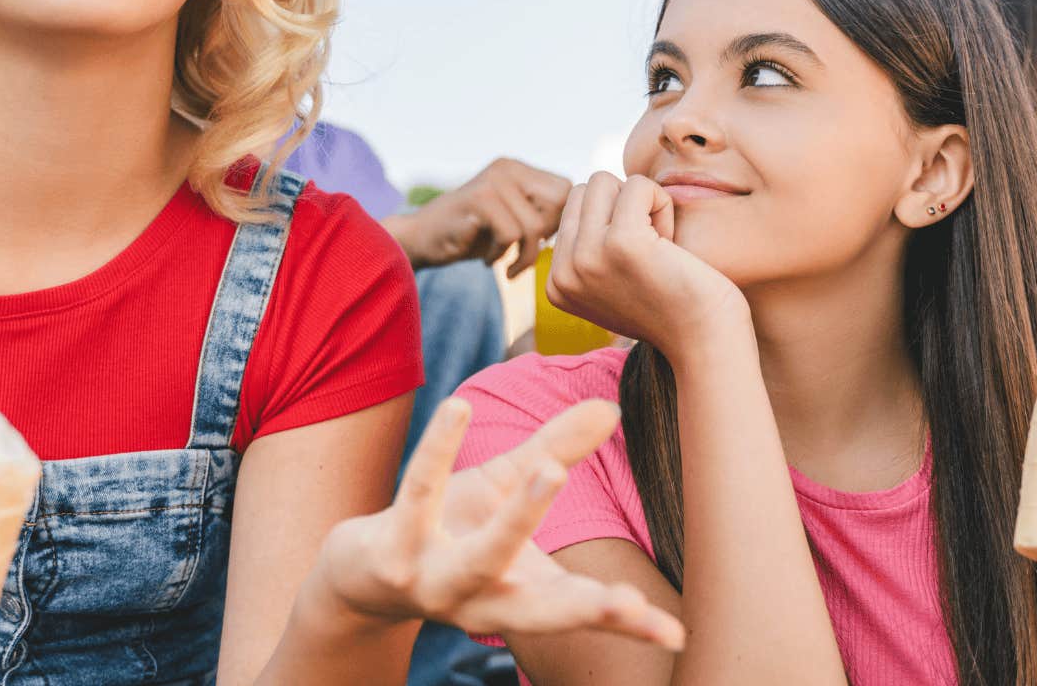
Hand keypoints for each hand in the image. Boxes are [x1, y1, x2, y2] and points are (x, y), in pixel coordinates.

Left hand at [310, 397, 684, 648]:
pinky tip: (458, 405)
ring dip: (518, 518)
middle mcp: (480, 602)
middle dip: (582, 608)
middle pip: (538, 610)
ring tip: (549, 471)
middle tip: (627, 600)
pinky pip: (419, 493)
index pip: (580, 612)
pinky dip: (437, 449)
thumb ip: (559, 451)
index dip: (628, 624)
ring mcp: (434, 580)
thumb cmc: (452, 530)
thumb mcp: (508, 490)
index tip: (676, 633)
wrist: (360, 570)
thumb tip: (612, 406)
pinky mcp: (392, 550)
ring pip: (482, 557)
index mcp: (519, 597)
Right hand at [391, 158, 571, 274]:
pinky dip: (503, 255)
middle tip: (522, 254)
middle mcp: (508, 167)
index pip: (567, 191)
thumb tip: (586, 224)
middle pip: (559, 204)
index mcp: (519, 169)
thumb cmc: (471, 236)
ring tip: (508, 266)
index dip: (559, 222)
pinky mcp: (478, 200)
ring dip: (524, 255)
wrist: (420, 240)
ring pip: (535, 224)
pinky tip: (489, 262)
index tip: (536, 242)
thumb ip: (543, 214)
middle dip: (546, 236)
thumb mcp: (512, 219)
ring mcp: (492, 181)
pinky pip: (511, 233)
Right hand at [544, 173, 746, 353]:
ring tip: (658, 246)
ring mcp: (587, 257)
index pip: (573, 210)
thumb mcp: (610, 282)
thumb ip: (588, 249)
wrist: (705, 340)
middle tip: (650, 251)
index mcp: (556, 284)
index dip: (611, 224)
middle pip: (585, 191)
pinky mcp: (621, 242)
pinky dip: (662, 203)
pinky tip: (671, 242)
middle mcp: (563, 273)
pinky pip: (638, 185)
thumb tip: (584, 192)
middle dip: (621, 207)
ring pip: (604, 181)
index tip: (635, 267)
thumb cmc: (670, 306)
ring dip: (639, 204)